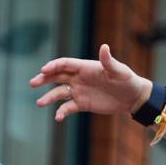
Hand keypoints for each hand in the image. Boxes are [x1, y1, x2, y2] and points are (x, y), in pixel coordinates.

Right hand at [30, 44, 150, 121]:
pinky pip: (68, 107)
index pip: (64, 64)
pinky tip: (57, 118)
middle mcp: (78, 78)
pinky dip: (62, 112)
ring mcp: (79, 91)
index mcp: (85, 67)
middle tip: (33, 83)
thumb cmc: (127, 81)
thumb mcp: (119, 71)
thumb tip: (104, 46)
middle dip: (43, 79)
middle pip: (56, 76)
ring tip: (39, 103)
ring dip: (48, 97)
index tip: (44, 70)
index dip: (53, 66)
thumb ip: (109, 61)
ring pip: (59, 92)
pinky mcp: (82, 104)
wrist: (133, 98)